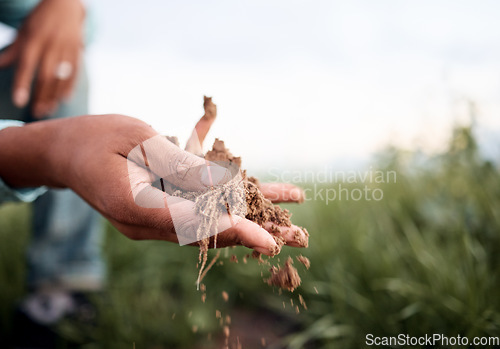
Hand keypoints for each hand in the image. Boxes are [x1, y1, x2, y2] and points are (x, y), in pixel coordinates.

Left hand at [0, 0, 84, 117]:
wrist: (66, 5)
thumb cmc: (39, 21)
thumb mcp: (24, 32)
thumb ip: (13, 51)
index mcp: (34, 39)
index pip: (27, 65)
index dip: (22, 84)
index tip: (19, 102)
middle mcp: (52, 45)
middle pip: (46, 76)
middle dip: (41, 97)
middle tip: (35, 113)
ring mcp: (67, 49)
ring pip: (61, 78)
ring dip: (55, 96)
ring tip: (47, 110)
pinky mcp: (78, 52)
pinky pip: (75, 73)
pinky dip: (69, 87)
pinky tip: (63, 98)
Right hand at [0, 115, 306, 254]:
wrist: (66, 150)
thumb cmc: (94, 138)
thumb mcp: (138, 139)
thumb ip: (179, 163)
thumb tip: (222, 182)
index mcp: (137, 210)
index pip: (193, 228)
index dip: (233, 232)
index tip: (268, 242)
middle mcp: (152, 221)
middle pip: (211, 230)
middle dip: (256, 229)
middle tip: (297, 236)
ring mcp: (159, 214)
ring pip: (214, 215)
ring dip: (254, 208)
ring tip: (294, 199)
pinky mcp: (165, 202)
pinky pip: (202, 198)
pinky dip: (231, 188)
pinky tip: (260, 176)